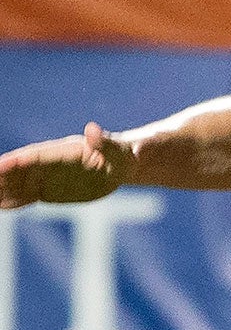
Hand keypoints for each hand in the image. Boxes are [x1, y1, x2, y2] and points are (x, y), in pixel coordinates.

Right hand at [0, 123, 134, 207]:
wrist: (120, 165)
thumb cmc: (120, 154)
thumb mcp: (115, 149)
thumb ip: (102, 141)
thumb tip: (93, 128)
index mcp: (60, 152)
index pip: (34, 156)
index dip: (16, 161)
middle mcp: (47, 164)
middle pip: (19, 170)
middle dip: (2, 176)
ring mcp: (45, 178)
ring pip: (18, 184)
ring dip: (2, 189)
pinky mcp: (47, 190)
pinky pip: (26, 196)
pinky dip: (12, 201)